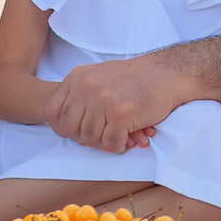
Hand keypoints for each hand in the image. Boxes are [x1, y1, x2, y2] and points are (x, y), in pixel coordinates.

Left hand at [43, 52, 193, 153]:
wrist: (167, 74)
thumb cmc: (135, 78)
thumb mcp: (98, 75)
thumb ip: (78, 93)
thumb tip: (64, 124)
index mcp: (77, 77)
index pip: (52, 112)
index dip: (62, 128)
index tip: (78, 131)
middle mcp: (87, 87)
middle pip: (70, 129)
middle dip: (85, 138)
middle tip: (102, 136)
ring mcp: (103, 100)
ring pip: (90, 138)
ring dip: (103, 143)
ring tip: (117, 137)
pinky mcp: (121, 114)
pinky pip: (110, 142)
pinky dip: (118, 146)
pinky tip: (127, 139)